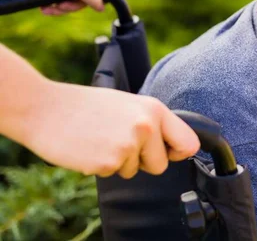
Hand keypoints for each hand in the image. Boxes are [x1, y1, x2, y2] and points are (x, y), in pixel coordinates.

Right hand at [23, 81, 199, 177]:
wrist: (45, 108)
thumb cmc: (86, 106)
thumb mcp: (128, 105)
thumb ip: (152, 122)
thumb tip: (174, 145)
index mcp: (154, 109)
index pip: (189, 142)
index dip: (179, 153)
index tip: (169, 153)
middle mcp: (146, 126)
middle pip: (161, 164)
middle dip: (143, 162)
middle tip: (119, 142)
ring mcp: (128, 145)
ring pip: (134, 171)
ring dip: (119, 162)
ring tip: (101, 139)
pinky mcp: (108, 162)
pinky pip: (113, 173)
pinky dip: (101, 166)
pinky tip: (89, 147)